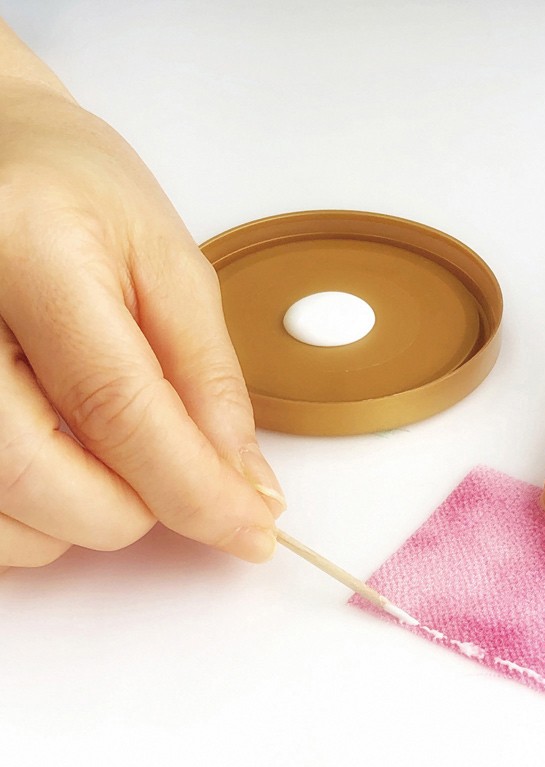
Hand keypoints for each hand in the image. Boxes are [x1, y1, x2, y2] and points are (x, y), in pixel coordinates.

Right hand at [0, 76, 283, 571]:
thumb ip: (207, 378)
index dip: (194, 487)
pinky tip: (63, 474)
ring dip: (75, 524)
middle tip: (177, 487)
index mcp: (28, 254)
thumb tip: (245, 485)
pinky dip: (29, 521)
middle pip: (37, 475)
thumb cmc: (76, 193)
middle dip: (131, 513)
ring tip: (115, 464)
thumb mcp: (168, 264)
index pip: (117, 406)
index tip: (250, 529)